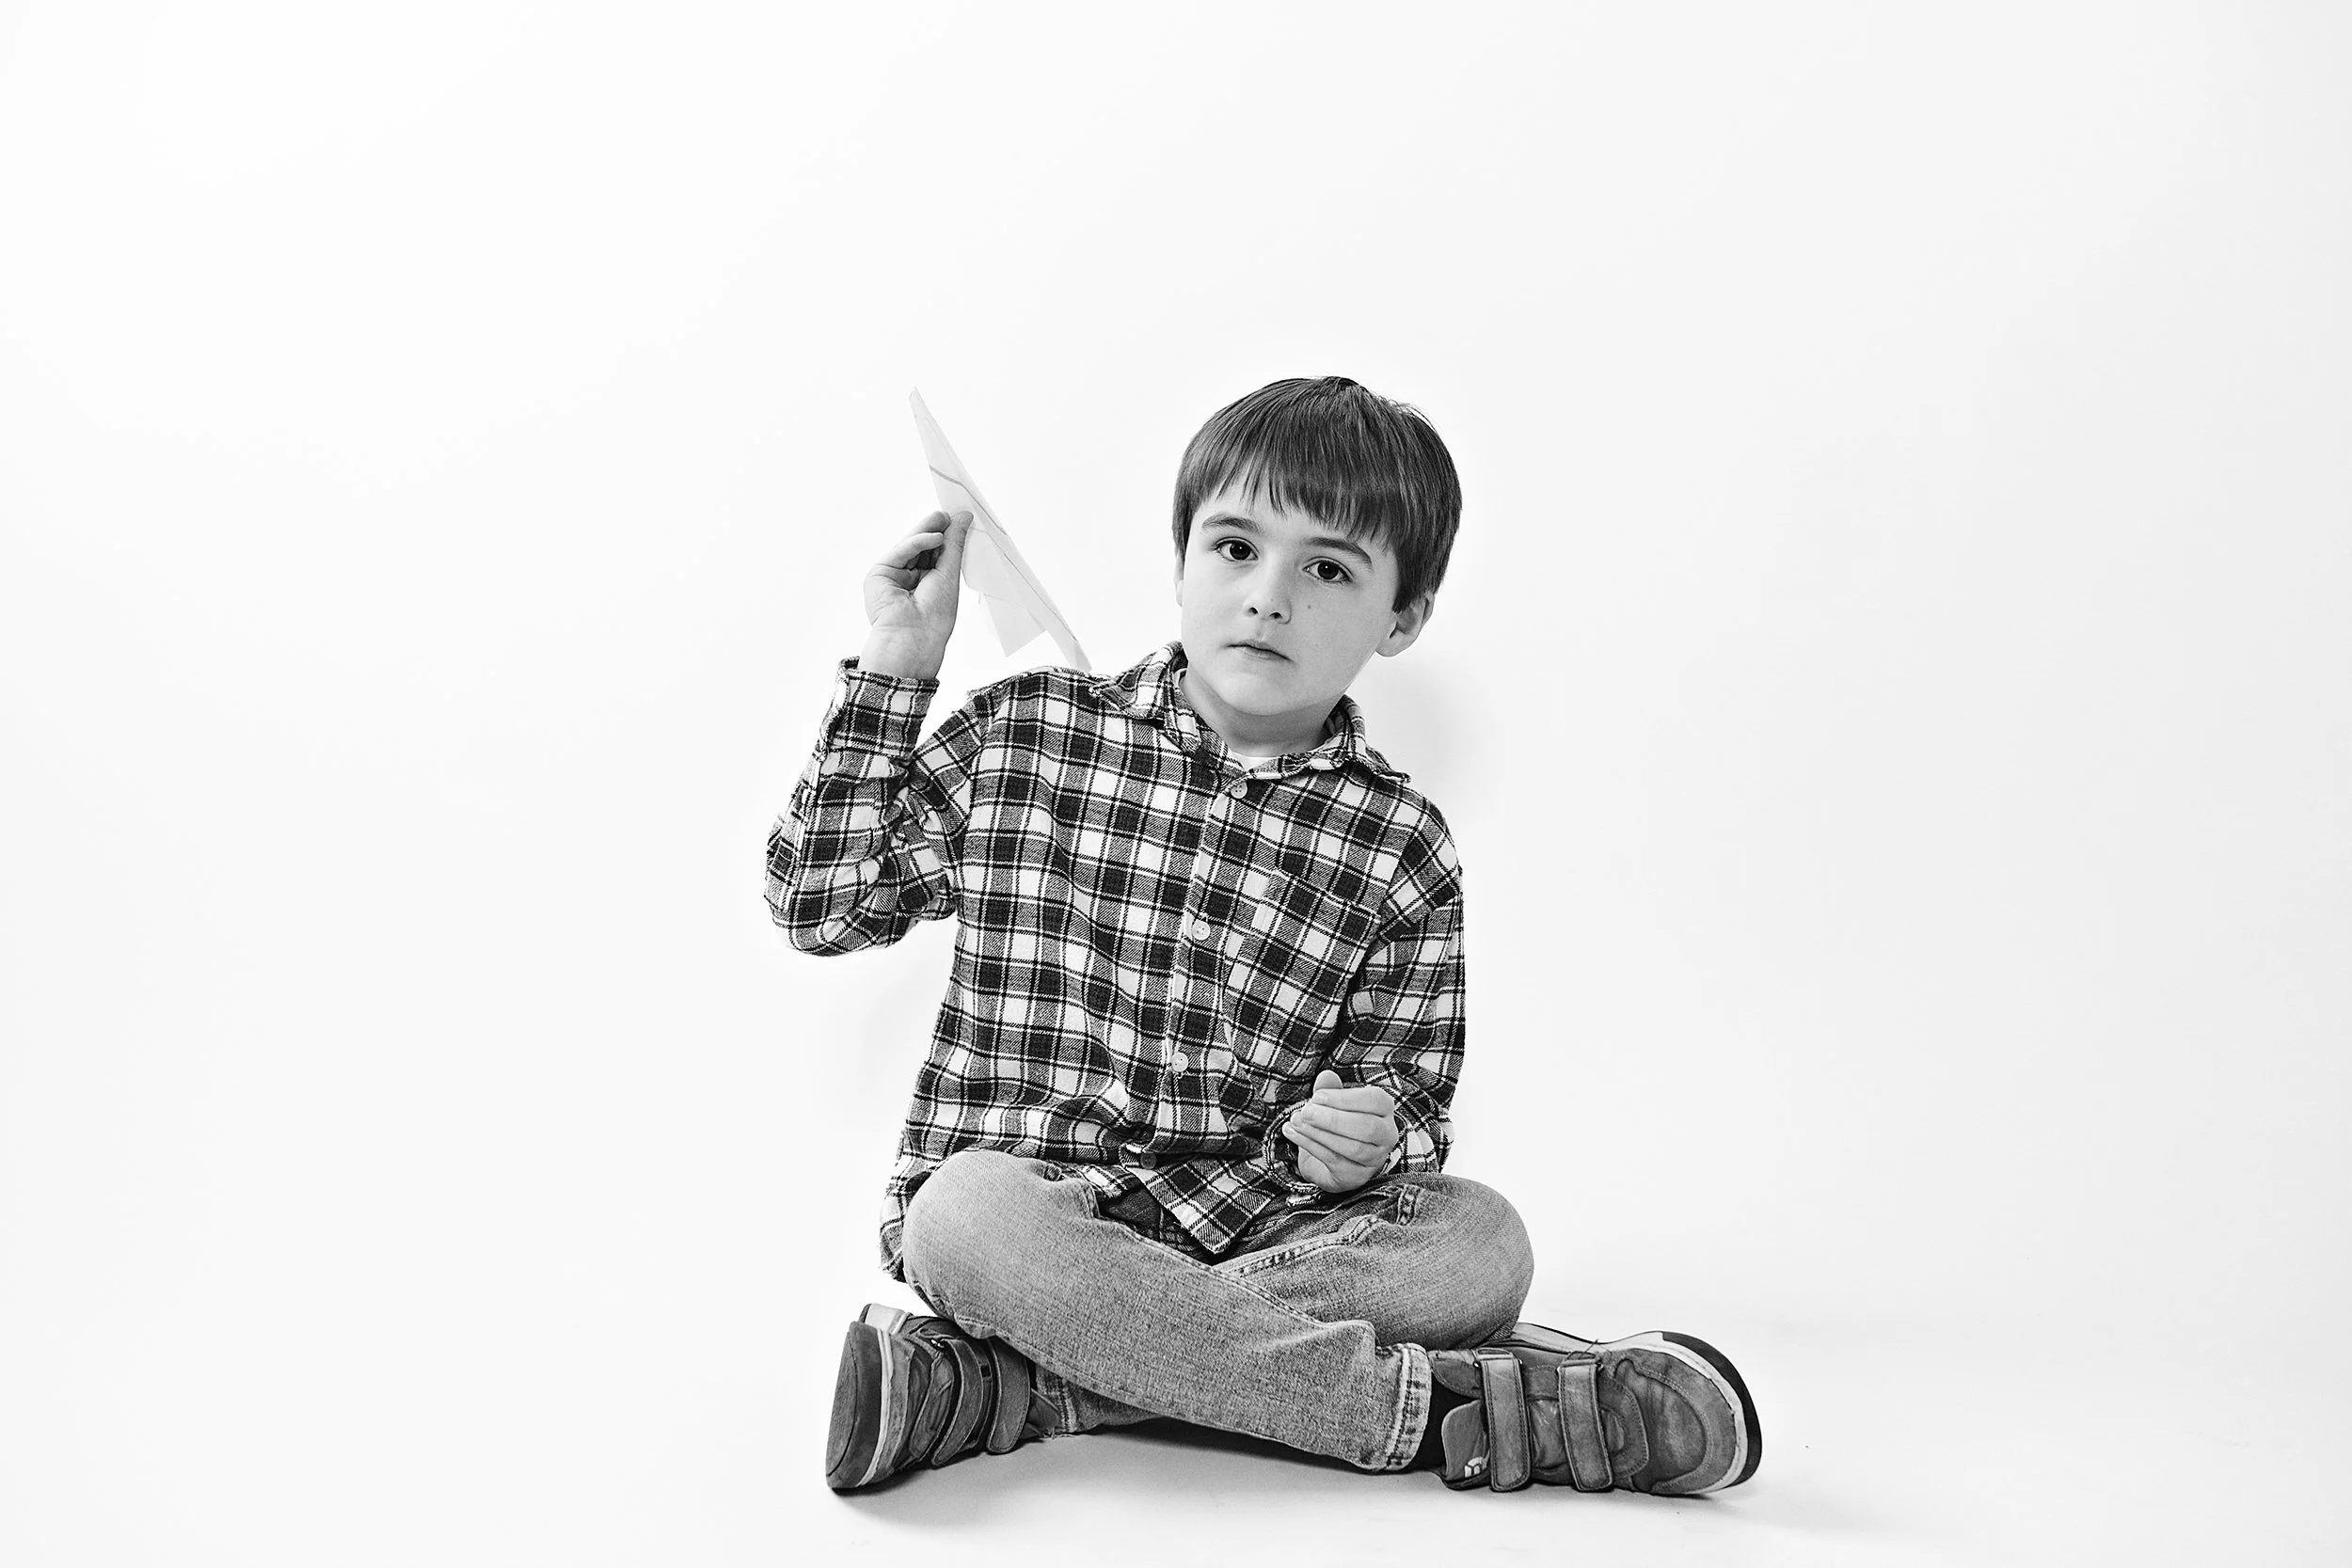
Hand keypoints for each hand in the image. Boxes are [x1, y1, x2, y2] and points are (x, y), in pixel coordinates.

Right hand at [859, 510, 970, 679]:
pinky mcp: (880, 574)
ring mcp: (893, 576)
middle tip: (948, 514)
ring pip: (910, 547)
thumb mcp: (950, 573)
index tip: (958, 519)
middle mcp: (909, 579)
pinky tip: (934, 537)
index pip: (936, 554)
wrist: (914, 638)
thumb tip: (962, 518)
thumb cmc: (934, 618)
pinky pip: (901, 552)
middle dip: (935, 530)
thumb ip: (953, 544)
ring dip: (927, 531)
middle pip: (922, 548)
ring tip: (942, 519)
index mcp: (927, 584)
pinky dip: (917, 542)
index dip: (946, 537)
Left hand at [1281, 1070, 1399, 1194]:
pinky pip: (1335, 1160)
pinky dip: (1310, 1145)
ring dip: (1319, 1133)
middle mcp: (1386, 1135)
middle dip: (1333, 1119)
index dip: (1345, 1099)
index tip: (1317, 1096)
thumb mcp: (1332, 1104)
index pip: (1375, 1101)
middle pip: (1367, 1127)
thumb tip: (1326, 1076)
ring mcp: (1374, 1159)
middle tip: (1305, 1111)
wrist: (1332, 1161)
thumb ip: (1330, 1089)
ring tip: (1295, 1121)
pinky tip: (1292, 1133)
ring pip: (1352, 1147)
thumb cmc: (1336, 1125)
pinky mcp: (1356, 1176)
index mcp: (1384, 1110)